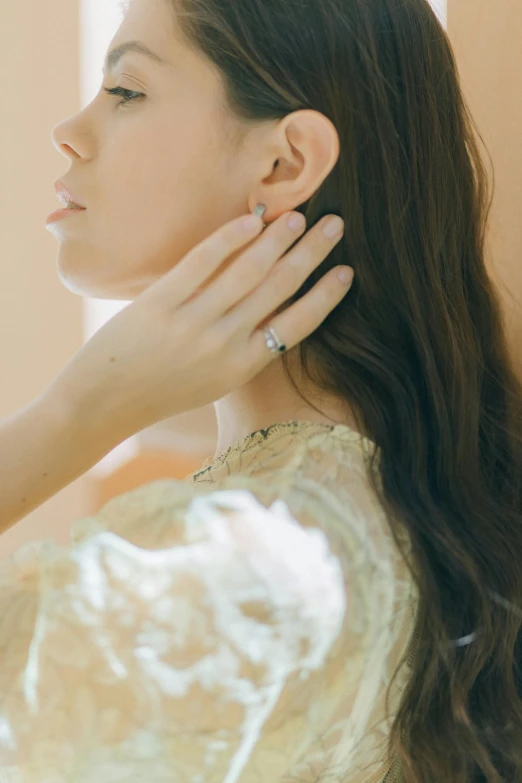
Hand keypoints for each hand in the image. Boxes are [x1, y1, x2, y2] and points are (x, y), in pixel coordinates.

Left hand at [49, 211, 352, 447]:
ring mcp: (194, 321)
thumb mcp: (214, 382)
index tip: (347, 272)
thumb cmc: (163, 391)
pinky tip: (251, 220)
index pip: (298, 325)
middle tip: (336, 225)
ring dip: (279, 239)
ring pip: (248, 271)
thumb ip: (242, 350)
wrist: (106, 400)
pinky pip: (203, 262)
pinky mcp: (163, 301)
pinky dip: (230, 238)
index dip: (326, 296)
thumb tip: (268, 309)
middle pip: (280, 288)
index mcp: (243, 366)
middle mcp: (225, 342)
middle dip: (312, 254)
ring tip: (300, 217)